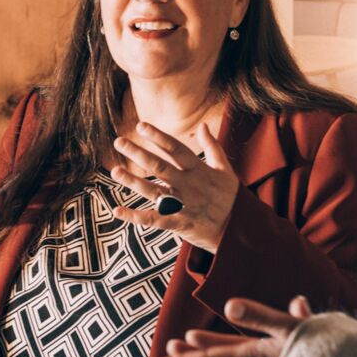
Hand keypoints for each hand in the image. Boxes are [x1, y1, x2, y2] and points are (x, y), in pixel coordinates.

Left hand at [109, 121, 240, 252]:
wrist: (241, 231)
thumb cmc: (231, 198)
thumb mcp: (225, 170)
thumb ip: (212, 147)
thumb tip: (203, 125)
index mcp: (200, 170)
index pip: (176, 149)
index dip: (159, 137)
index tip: (141, 126)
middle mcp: (189, 186)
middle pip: (160, 167)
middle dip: (139, 153)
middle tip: (119, 142)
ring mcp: (184, 205)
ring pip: (154, 192)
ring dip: (133, 181)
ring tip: (115, 170)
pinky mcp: (179, 224)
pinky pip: (154, 220)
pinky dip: (135, 217)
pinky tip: (117, 210)